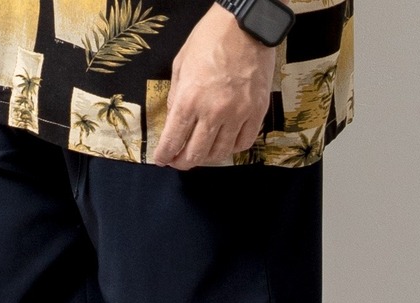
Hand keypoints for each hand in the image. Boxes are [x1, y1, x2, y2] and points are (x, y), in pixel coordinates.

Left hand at [153, 3, 275, 170]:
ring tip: (201, 152)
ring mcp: (238, 114)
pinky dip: (232, 148)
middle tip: (179, 161)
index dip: (165, 155)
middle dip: (183, 162)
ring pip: (220, 153)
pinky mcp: (257, 111)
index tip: (162, 160)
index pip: (173, 141)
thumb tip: (174, 121)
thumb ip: (176, 97)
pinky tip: (225, 142)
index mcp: (189, 100)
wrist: (247, 23)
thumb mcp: (181, 65)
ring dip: (207, 157)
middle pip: (196, 154)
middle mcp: (213, 112)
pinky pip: (244, 143)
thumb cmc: (210, 39)